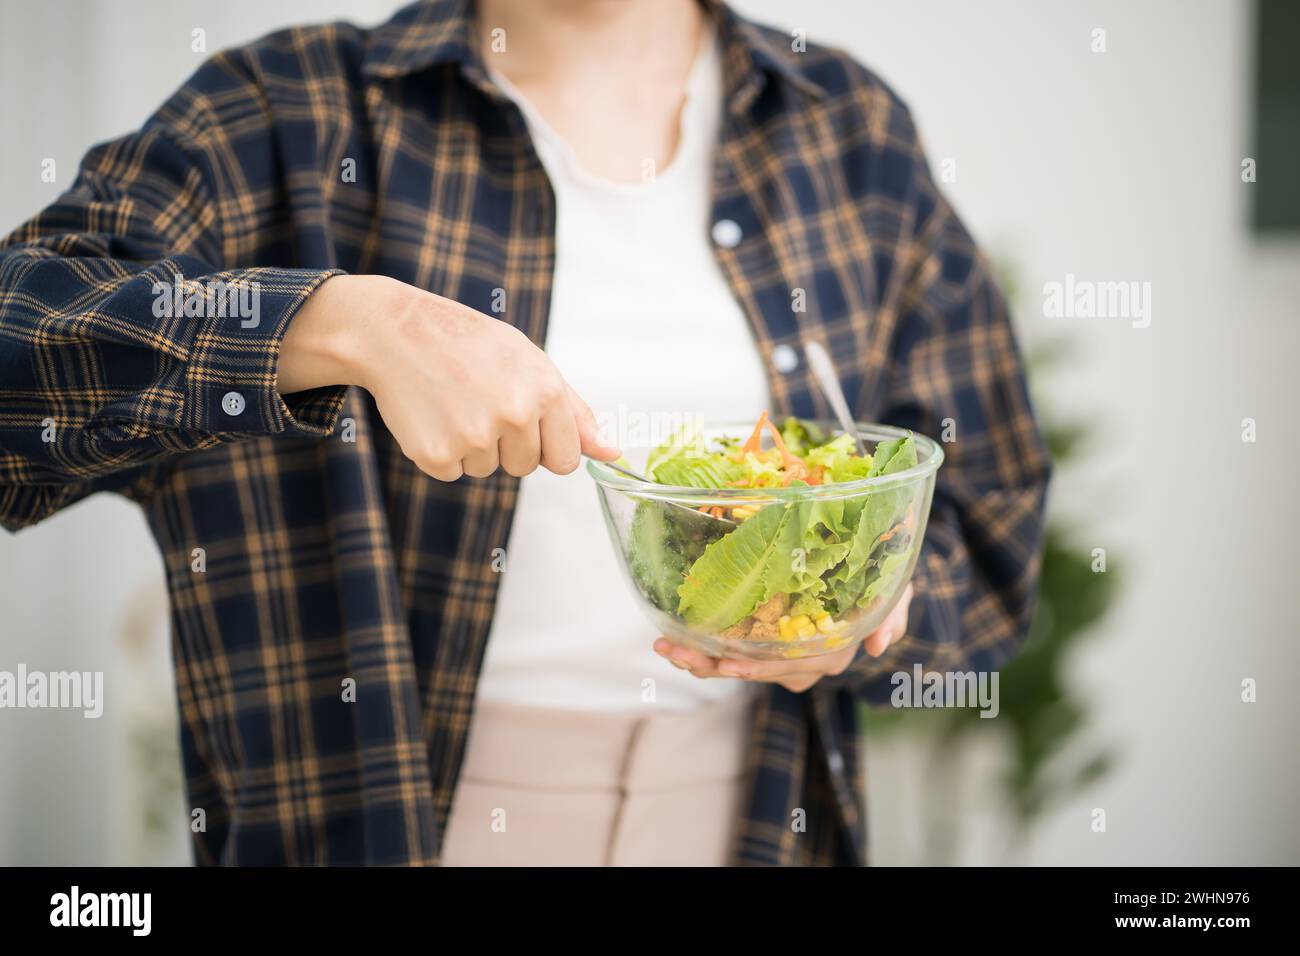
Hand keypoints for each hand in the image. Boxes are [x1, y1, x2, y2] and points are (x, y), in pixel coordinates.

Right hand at [279, 274, 619, 478]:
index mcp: (545, 390)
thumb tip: (611, 453)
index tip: (523, 425)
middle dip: (506, 445)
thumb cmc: (468, 344)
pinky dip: (441, 452)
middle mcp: (515, 415)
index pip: (565, 460)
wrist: (395, 331)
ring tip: (453, 402)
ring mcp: (475, 438)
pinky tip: (431, 414)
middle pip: (525, 468)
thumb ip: (573, 412)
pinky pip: (452, 474)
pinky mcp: (437, 456)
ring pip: (487, 471)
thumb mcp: (529, 362)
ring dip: (472, 447)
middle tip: (478, 401)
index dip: (544, 447)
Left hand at [653, 584, 913, 692]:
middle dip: (711, 664)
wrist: (870, 569)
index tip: (726, 662)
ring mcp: (780, 655)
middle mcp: (803, 661)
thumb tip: (879, 645)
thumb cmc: (881, 580)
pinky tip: (674, 638)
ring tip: (664, 646)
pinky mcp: (764, 642)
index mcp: (831, 651)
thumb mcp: (896, 592)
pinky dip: (703, 649)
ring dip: (698, 659)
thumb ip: (892, 615)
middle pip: (752, 670)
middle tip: (673, 651)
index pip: (790, 666)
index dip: (757, 667)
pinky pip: (730, 654)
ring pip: (735, 666)